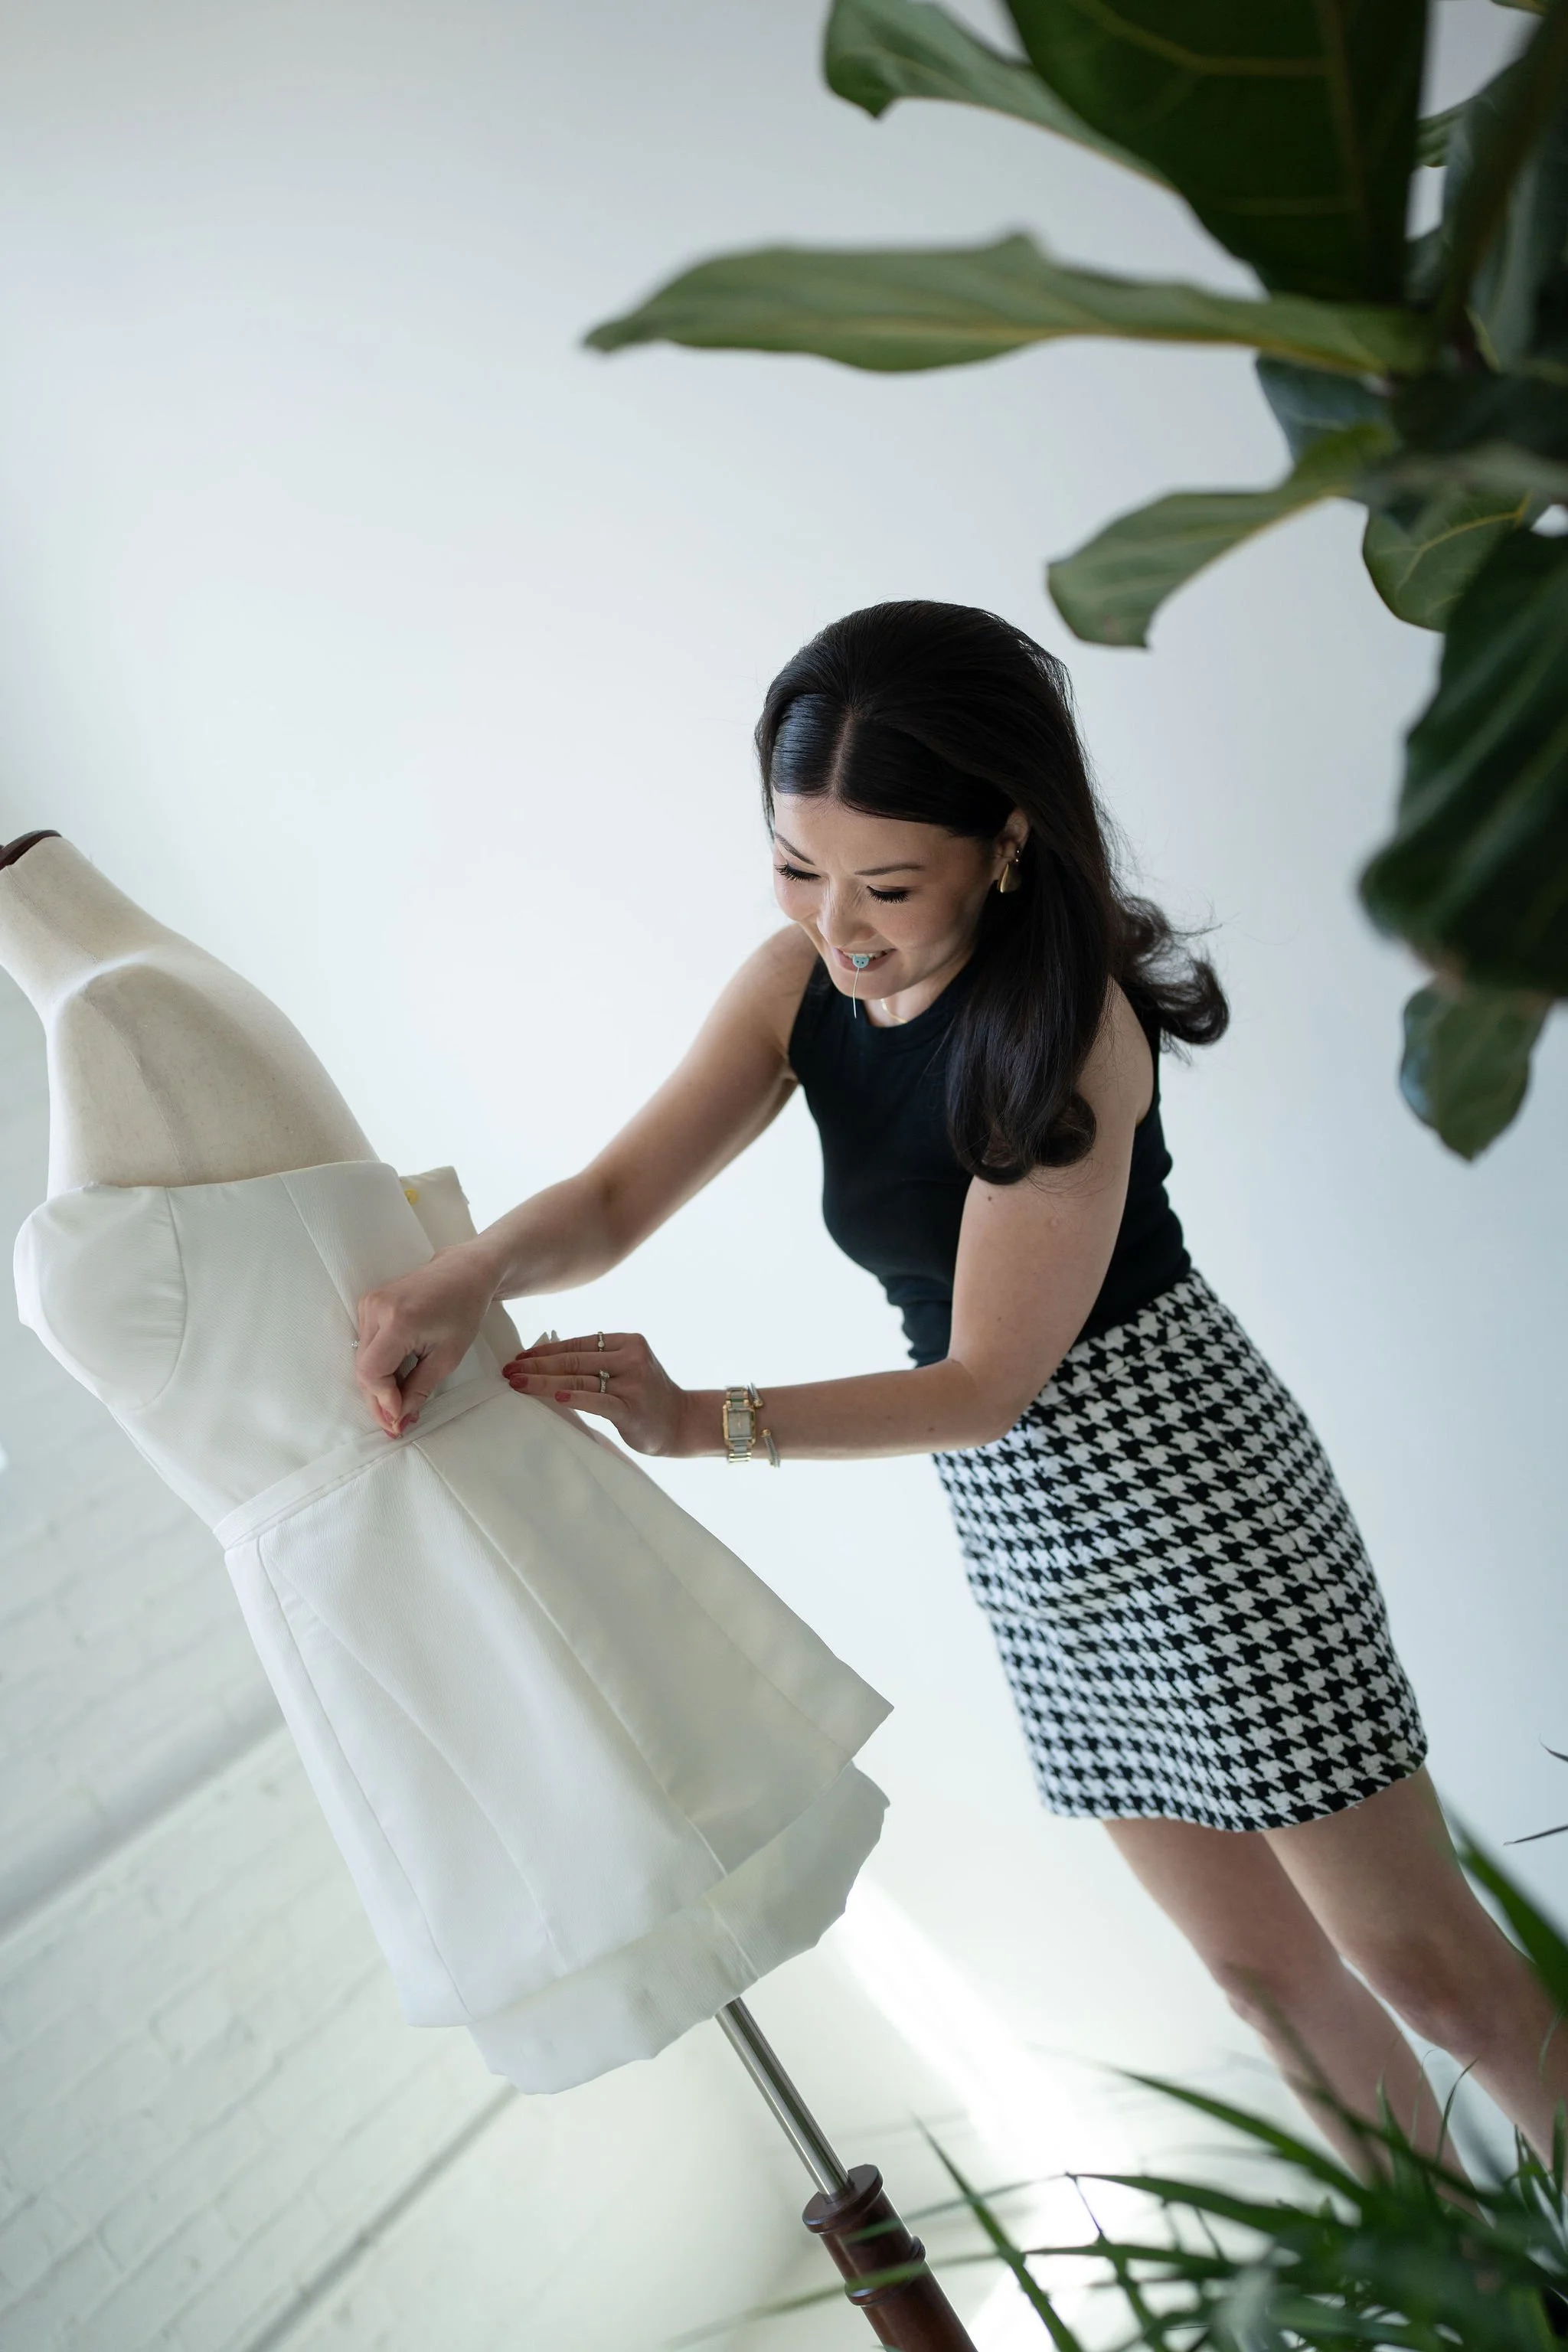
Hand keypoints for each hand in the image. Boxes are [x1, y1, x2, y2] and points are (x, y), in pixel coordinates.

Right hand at [355, 1241, 499, 1436]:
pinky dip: (379, 1367)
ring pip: (362, 1360)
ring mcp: (367, 1303)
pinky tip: (396, 1381)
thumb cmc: (464, 1311)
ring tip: (400, 1404)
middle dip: (379, 1400)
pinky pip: (365, 1346)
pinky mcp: (367, 1304)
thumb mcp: (448, 1357)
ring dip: (378, 1386)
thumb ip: (418, 1389)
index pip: (372, 1371)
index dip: (382, 1400)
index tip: (399, 1419)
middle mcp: (375, 1308)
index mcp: (398, 1320)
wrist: (464, 1273)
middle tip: (397, 1425)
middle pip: (363, 1369)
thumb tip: (397, 1419)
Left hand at [503, 1329, 689, 1456]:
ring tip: (518, 1383)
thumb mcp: (628, 1369)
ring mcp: (633, 1382)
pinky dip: (573, 1397)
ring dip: (543, 1380)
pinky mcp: (632, 1408)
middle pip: (573, 1359)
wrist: (683, 1421)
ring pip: (578, 1378)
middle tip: (509, 1371)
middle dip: (537, 1365)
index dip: (545, 1350)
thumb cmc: (648, 1397)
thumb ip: (598, 1362)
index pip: (577, 1343)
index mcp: (628, 1342)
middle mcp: (631, 1357)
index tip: (520, 1358)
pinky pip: (596, 1401)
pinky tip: (552, 1395)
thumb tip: (548, 1361)